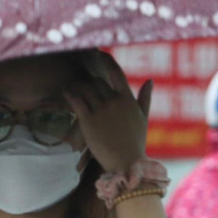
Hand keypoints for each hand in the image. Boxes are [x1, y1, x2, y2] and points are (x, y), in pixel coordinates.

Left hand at [64, 55, 152, 173]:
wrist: (126, 163)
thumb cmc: (135, 142)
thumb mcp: (143, 118)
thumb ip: (145, 99)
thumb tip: (151, 81)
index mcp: (128, 100)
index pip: (116, 73)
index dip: (106, 60)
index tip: (99, 54)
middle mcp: (114, 102)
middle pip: (96, 81)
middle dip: (89, 81)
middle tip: (82, 83)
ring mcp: (101, 111)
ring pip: (85, 88)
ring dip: (77, 85)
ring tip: (72, 87)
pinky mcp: (88, 121)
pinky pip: (76, 100)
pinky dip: (70, 93)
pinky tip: (66, 92)